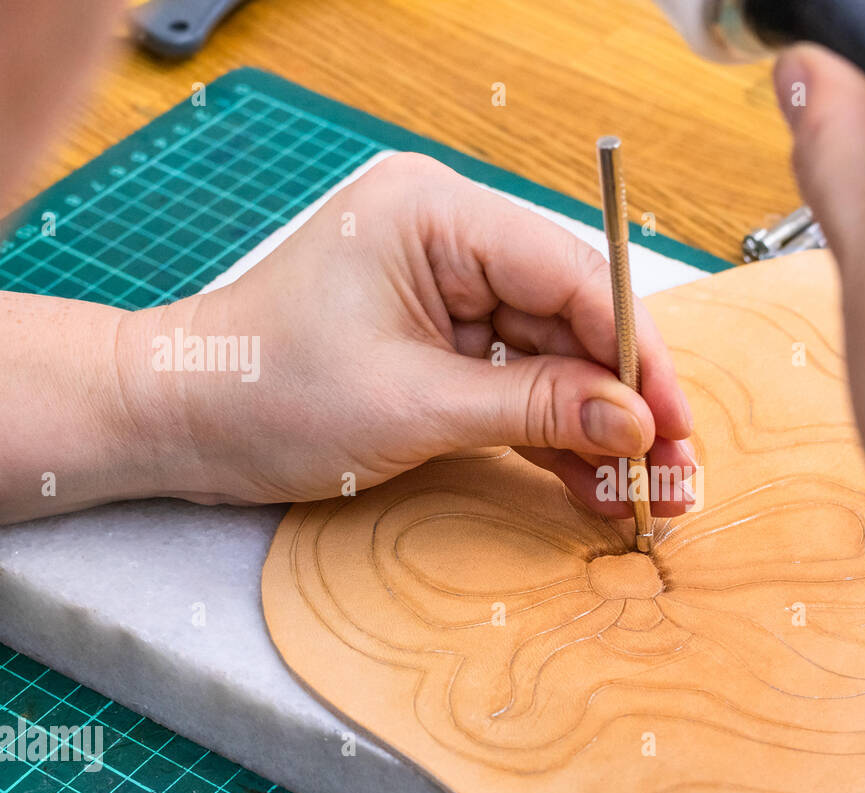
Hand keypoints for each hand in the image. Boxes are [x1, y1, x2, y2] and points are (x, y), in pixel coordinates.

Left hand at [115, 152, 694, 515]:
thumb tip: (634, 425)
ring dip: (598, 431)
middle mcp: (451, 240)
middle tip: (673, 474)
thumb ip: (536, 410)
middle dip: (623, 404)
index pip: (570, 275)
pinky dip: (553, 436)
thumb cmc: (265, 392)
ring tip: (646, 495)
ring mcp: (450, 292)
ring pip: (555, 360)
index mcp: (436, 216)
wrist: (182, 424)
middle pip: (573, 321)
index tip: (673, 423)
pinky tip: (594, 486)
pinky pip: (519, 384)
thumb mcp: (415, 406)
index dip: (634, 354)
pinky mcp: (445, 341)